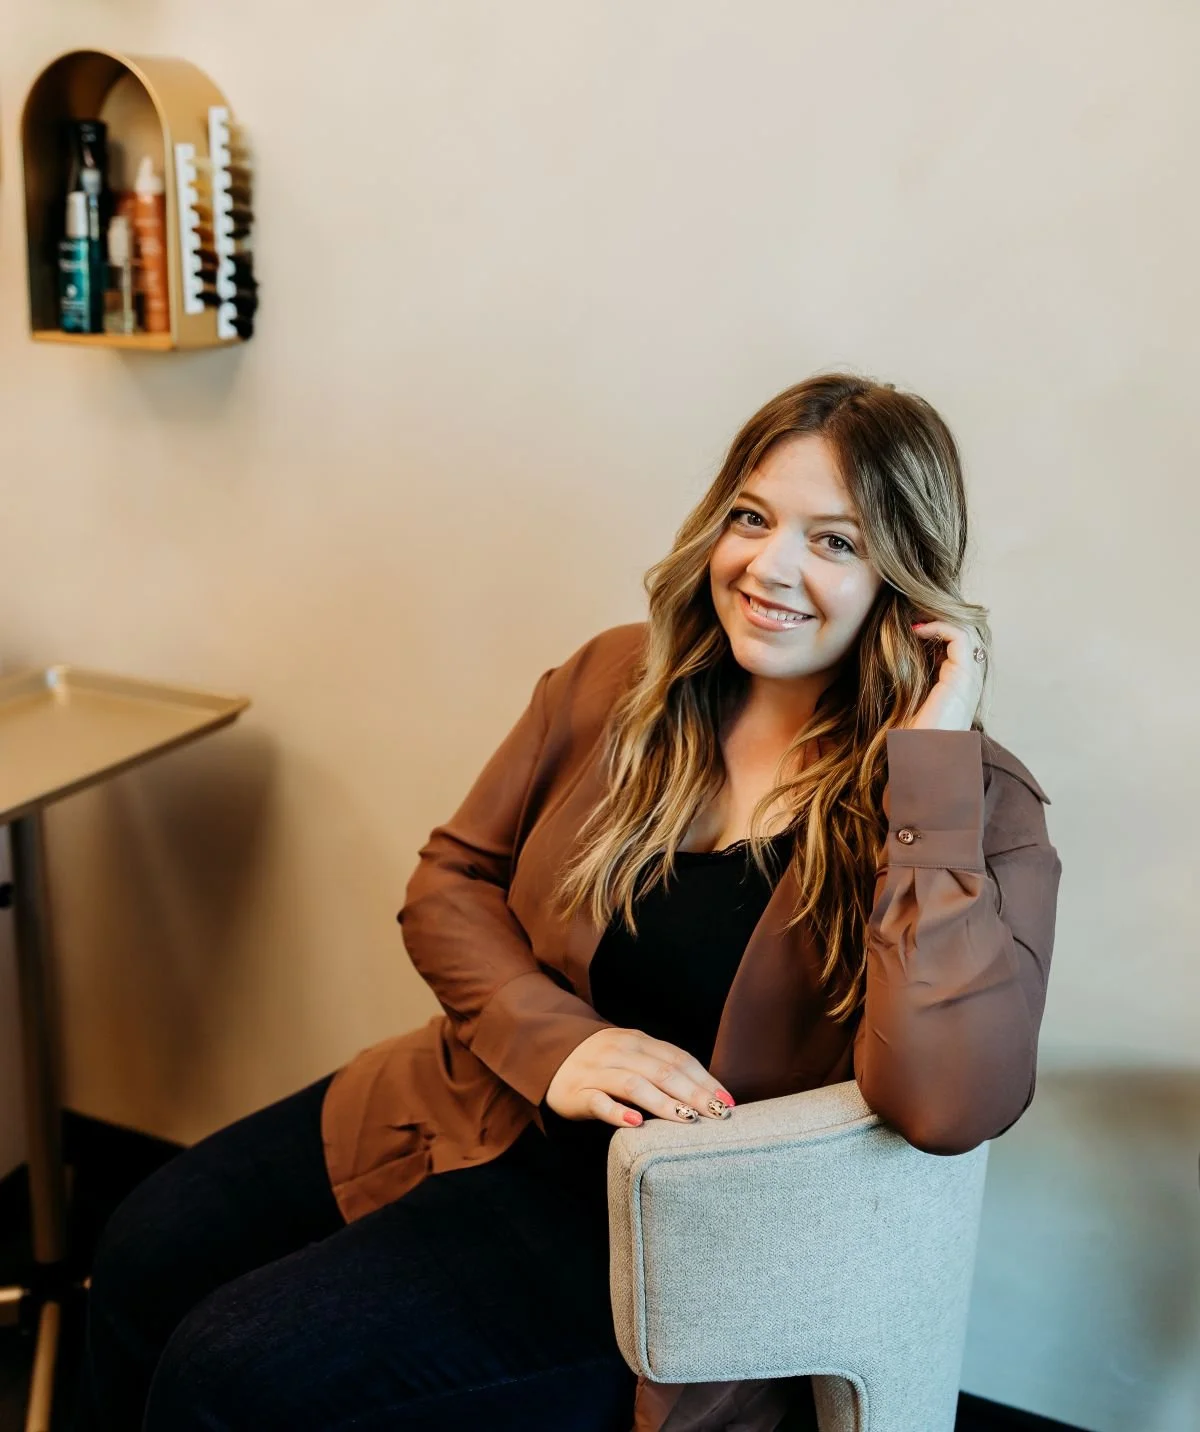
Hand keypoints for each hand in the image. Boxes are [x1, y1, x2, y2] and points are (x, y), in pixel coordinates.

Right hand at [544, 1027, 734, 1128]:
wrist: (552, 1060)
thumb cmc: (605, 1065)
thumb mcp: (633, 1057)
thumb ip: (663, 1067)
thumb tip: (709, 1092)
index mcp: (638, 1041)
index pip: (677, 1058)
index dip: (704, 1079)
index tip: (727, 1101)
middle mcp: (619, 1051)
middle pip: (662, 1071)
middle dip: (693, 1093)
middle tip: (717, 1114)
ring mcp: (597, 1071)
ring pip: (634, 1084)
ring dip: (663, 1102)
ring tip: (687, 1119)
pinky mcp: (577, 1093)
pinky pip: (599, 1102)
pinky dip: (618, 1112)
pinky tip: (636, 1123)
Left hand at [902, 619, 985, 730]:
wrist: (919, 757)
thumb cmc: (911, 736)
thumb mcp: (910, 698)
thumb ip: (912, 678)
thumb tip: (892, 654)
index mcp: (959, 685)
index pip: (958, 644)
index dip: (937, 628)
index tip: (910, 626)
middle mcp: (969, 680)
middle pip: (967, 633)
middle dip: (941, 618)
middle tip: (914, 616)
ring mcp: (969, 677)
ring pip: (967, 630)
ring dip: (941, 618)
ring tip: (916, 620)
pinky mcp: (964, 677)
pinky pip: (960, 637)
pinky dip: (940, 626)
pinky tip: (918, 631)